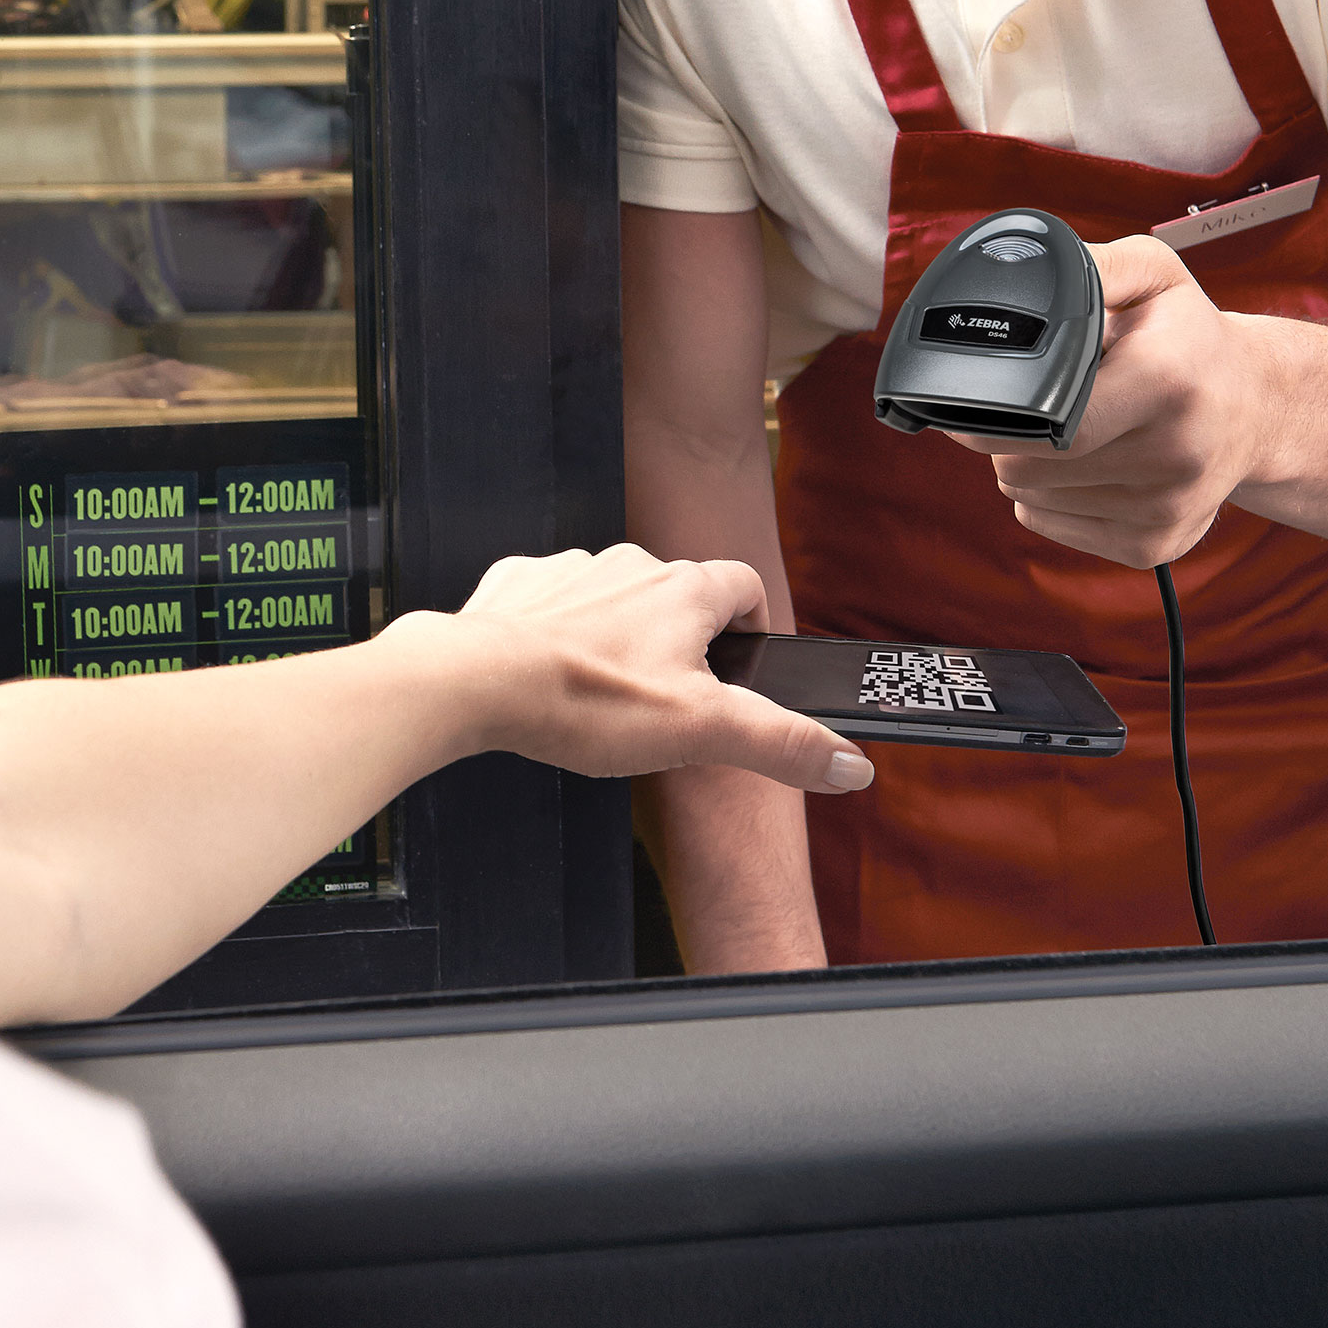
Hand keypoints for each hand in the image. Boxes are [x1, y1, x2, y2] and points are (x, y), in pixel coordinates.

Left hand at [399, 544, 872, 791]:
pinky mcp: (518, 585)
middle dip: (681, 639)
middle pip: (677, 593)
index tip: (743, 661)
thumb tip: (852, 764)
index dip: (751, 623)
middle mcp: (630, 564)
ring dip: (617, 633)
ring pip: (612, 596)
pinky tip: (546, 677)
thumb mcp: (701, 732)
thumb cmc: (586, 702)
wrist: (475, 680)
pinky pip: (550, 601)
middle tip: (670, 699)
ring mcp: (570, 570)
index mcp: (684, 591)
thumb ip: (782, 745)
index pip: (743, 584)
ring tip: (604, 694)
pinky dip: (555, 633)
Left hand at [947, 235, 1259, 567]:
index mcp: (1165, 381)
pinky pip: (1052, 525)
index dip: (996, 417)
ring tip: (1073, 429)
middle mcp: (1173, 454)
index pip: (1049, 426)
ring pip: (1031, 499)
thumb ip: (1091, 267)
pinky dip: (1049, 497)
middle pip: (1027, 468)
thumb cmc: (1190, 337)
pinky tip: (1086, 464)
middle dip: (1007, 437)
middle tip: (1035, 405)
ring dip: (1029, 467)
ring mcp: (1165, 510)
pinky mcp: (1154, 546)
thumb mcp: (1154, 274)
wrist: (1259, 407)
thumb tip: (1027, 278)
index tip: (976, 401)